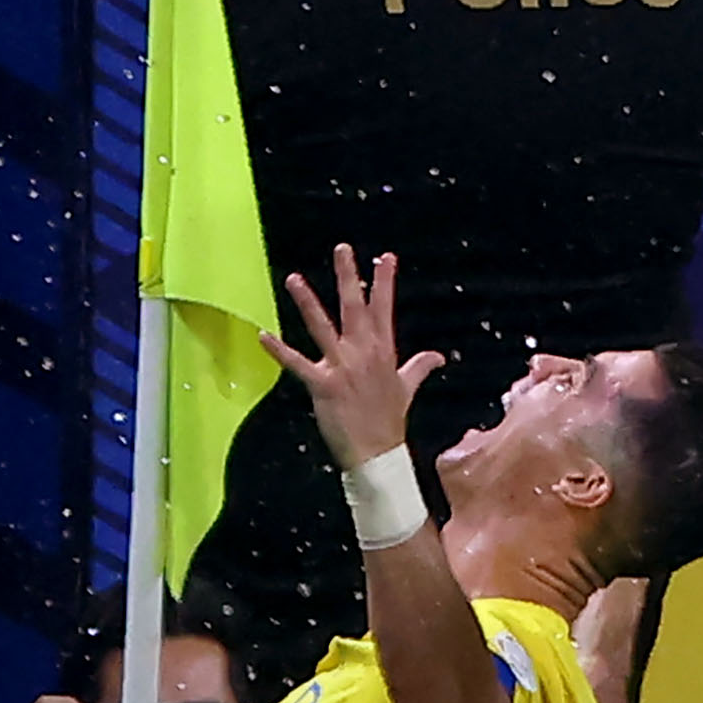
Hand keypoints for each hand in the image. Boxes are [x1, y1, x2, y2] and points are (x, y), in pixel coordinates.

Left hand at [262, 247, 441, 470]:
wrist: (378, 453)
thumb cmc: (390, 421)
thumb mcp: (407, 388)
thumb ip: (420, 367)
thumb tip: (438, 356)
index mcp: (383, 351)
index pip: (384, 309)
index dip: (384, 282)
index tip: (384, 257)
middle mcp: (363, 353)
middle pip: (354, 307)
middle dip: (348, 276)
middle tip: (342, 249)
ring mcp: (342, 367)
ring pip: (323, 327)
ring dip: (307, 302)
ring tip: (293, 279)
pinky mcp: (323, 385)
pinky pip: (298, 364)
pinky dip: (279, 351)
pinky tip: (263, 336)